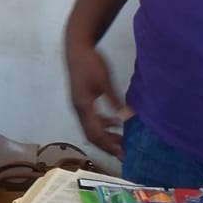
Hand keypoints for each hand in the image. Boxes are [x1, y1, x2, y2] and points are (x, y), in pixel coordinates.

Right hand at [65, 38, 129, 159]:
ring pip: (91, 128)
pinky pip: (91, 119)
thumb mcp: (105, 81)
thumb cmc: (90, 62)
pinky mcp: (81, 101)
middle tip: (124, 153)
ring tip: (122, 140)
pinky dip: (103, 125)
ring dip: (106, 136)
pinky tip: (115, 122)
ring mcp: (78, 106)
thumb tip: (126, 117)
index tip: (122, 154)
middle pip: (91, 135)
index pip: (95, 133)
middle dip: (107, 145)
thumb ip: (114, 100)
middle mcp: (78, 109)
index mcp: (83, 106)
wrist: (76, 49)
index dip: (109, 145)